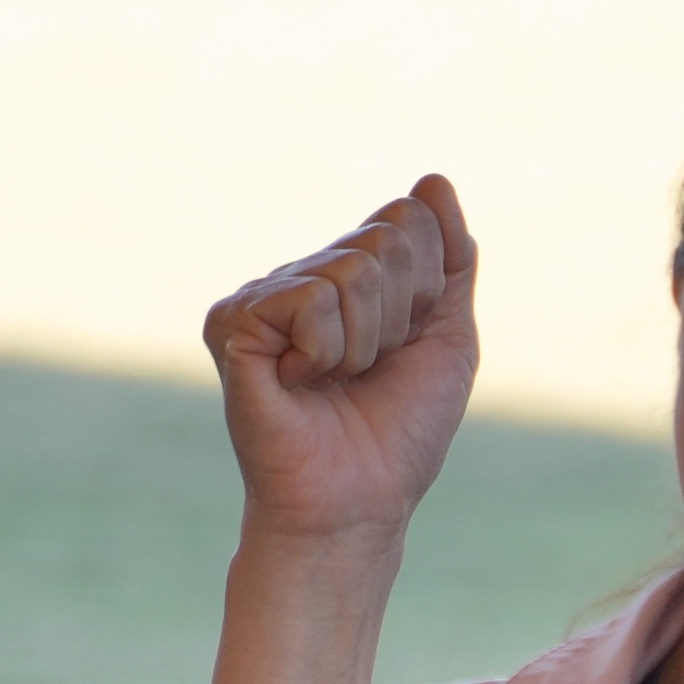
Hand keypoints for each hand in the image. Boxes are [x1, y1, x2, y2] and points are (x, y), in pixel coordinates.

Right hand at [203, 175, 480, 546]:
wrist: (359, 503)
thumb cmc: (399, 432)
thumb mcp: (448, 334)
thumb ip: (451, 257)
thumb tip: (432, 180)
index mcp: (349, 275)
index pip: (409, 219)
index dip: (428, 290)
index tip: (406, 346)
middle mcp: (302, 275)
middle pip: (387, 239)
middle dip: (401, 315)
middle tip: (368, 371)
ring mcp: (264, 296)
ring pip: (354, 267)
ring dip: (366, 340)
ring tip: (333, 382)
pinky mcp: (233, 321)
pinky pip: (312, 297)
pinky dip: (326, 350)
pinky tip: (299, 383)